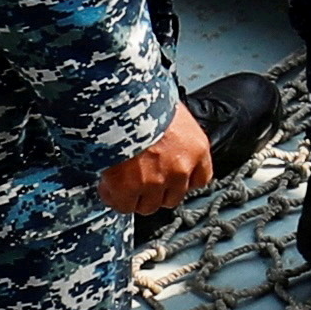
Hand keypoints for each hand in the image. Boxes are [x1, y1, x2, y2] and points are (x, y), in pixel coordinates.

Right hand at [98, 98, 215, 216]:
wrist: (122, 105)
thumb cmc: (146, 103)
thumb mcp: (173, 115)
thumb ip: (175, 137)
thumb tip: (165, 143)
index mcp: (196, 149)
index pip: (199, 180)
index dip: (182, 181)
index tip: (171, 178)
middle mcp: (180, 169)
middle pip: (173, 197)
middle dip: (157, 191)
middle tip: (142, 178)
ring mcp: (155, 182)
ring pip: (149, 206)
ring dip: (136, 197)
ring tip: (124, 181)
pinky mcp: (129, 189)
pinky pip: (124, 206)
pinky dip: (115, 198)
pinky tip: (110, 185)